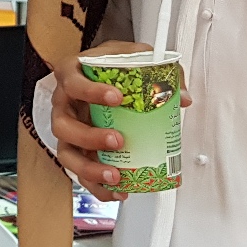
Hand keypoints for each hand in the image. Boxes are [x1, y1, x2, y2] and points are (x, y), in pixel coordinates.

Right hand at [32, 41, 190, 200]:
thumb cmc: (111, 66)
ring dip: (90, 168)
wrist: (101, 75)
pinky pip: (80, 172)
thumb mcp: (134, 56)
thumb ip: (160, 71)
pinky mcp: (78, 150)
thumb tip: (183, 97)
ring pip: (67, 153)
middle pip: (63, 125)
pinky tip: (117, 190)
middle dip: (89, 137)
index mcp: (72, 75)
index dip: (90, 91)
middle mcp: (64, 104)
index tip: (116, 97)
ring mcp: (69, 130)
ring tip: (115, 175)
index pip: (72, 81)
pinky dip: (97, 186)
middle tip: (117, 140)